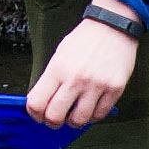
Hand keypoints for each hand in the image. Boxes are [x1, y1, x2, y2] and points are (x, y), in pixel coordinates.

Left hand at [24, 0, 144, 129]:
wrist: (112, 27)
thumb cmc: (85, 40)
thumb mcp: (60, 54)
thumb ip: (51, 79)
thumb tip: (42, 103)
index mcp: (58, 68)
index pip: (37, 102)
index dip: (34, 113)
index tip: (38, 113)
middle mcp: (76, 79)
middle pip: (55, 117)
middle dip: (52, 122)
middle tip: (56, 118)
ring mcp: (96, 86)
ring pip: (78, 121)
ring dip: (73, 121)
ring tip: (74, 112)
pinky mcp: (114, 90)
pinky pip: (99, 115)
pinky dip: (93, 116)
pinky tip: (91, 106)